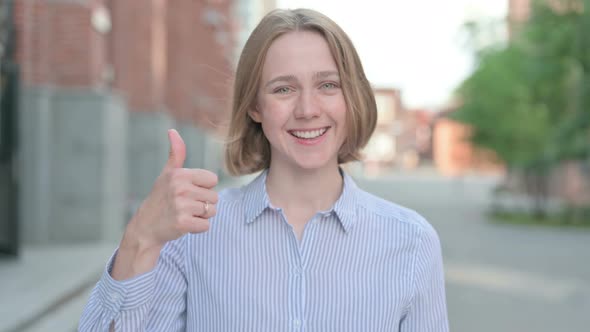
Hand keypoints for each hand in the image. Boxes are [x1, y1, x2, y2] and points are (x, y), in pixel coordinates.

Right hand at [111, 129, 217, 279]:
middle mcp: (180, 188)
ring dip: (201, 216)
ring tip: (184, 214)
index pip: (213, 179)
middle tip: (185, 206)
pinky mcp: (183, 223)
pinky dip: (197, 228)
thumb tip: (172, 131)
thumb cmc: (160, 198)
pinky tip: (183, 225)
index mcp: (179, 174)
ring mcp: (181, 206)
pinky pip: (206, 226)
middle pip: (214, 197)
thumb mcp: (167, 174)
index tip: (188, 192)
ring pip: (211, 211)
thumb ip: (176, 154)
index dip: (204, 188)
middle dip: (203, 204)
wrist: (145, 227)